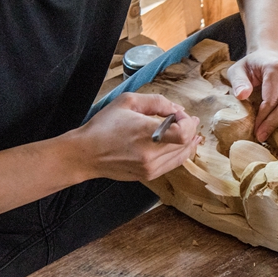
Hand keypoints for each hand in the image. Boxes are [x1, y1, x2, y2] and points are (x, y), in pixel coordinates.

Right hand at [74, 93, 199, 180]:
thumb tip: (177, 109)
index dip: (188, 122)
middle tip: (189, 119)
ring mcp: (150, 168)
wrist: (86, 153)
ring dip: (188, 142)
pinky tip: (180, 144)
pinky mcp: (148, 175)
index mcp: (146, 133)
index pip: (183, 133)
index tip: (179, 114)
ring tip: (190, 130)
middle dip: (191, 129)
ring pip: (182, 156)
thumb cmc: (104, 126)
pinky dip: (179, 153)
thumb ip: (157, 101)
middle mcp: (150, 154)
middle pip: (186, 144)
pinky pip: (172, 164)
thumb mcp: (128, 101)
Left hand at [227, 50, 277, 141]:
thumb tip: (242, 95)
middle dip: (276, 121)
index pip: (271, 96)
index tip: (257, 130)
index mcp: (276, 65)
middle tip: (265, 136)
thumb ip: (239, 82)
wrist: (270, 55)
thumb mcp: (238, 70)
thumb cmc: (253, 67)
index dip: (263, 115)